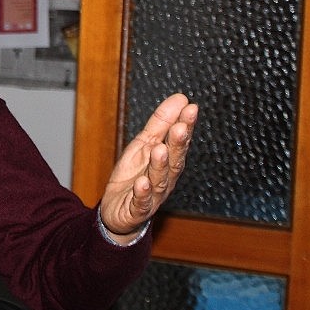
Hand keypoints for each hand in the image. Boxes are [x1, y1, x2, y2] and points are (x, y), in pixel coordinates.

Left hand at [99, 93, 197, 243]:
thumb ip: (161, 124)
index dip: (186, 125)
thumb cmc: (135, 176)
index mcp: (168, 161)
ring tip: (160, 149)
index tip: (191, 107)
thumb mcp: (144, 145)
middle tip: (181, 126)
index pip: (179, 141)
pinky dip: (142, 193)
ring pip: (159, 180)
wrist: (118, 211)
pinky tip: (142, 182)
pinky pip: (141, 202)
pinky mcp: (136, 210)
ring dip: (160, 165)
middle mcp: (165, 179)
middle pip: (174, 160)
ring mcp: (152, 196)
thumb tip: (181, 98)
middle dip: (178, 144)